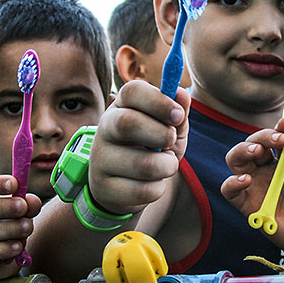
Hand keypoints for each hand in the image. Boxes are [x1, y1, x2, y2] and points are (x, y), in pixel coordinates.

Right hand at [0, 175, 41, 278]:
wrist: (8, 257)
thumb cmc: (11, 226)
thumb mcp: (23, 212)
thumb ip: (28, 205)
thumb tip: (31, 201)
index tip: (14, 183)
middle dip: (0, 206)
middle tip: (22, 207)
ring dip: (7, 228)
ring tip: (27, 227)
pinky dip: (3, 248)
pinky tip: (18, 246)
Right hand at [88, 80, 189, 214]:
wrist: (125, 185)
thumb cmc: (151, 148)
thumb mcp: (167, 127)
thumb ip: (177, 111)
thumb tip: (183, 95)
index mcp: (121, 105)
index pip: (132, 91)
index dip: (159, 101)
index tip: (179, 115)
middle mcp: (104, 128)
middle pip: (127, 123)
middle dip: (161, 134)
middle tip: (171, 141)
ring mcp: (100, 159)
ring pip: (143, 165)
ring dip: (167, 166)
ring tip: (165, 164)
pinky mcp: (103, 187)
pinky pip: (143, 190)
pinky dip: (158, 188)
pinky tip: (151, 183)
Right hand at [221, 119, 283, 270]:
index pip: (276, 137)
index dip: (280, 128)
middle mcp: (266, 169)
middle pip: (252, 144)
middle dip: (262, 137)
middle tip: (278, 139)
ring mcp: (255, 184)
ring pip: (235, 160)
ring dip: (242, 150)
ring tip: (256, 152)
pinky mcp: (247, 203)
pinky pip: (229, 190)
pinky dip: (232, 182)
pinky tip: (246, 179)